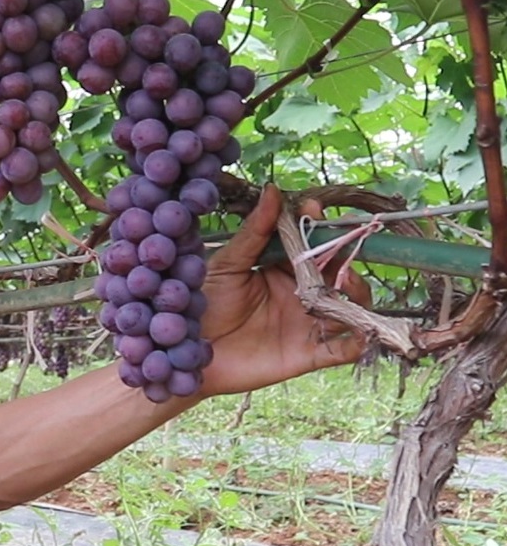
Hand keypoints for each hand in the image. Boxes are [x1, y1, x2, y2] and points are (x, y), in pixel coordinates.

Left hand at [197, 184, 369, 397]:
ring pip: (350, 306)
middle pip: (338, 272)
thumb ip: (254, 233)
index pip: (311, 243)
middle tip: (337, 249)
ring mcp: (307, 323)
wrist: (185, 351)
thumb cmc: (203, 305)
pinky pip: (344, 349)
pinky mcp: (307, 355)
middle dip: (345, 256)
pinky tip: (360, 331)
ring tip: (345, 282)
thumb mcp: (226, 265)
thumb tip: (273, 190)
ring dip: (356, 293)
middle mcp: (300, 294)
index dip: (318, 226)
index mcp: (281, 269)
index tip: (313, 209)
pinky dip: (359, 340)